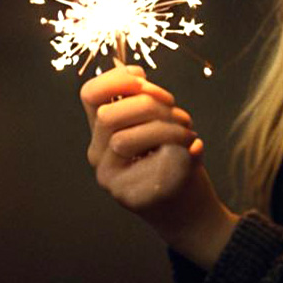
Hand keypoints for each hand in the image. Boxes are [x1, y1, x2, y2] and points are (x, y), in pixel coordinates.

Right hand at [80, 63, 238, 269]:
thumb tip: (129, 69)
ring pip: (126, 139)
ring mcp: (112, 181)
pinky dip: (181, 151)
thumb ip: (141, 99)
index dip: (115, 79)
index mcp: (102, 133)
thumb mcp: (158, 121)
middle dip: (149, 104)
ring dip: (166, 129)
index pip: (90, 95)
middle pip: (109, 115)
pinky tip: (193, 150)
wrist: (190, 212)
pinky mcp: (133, 198)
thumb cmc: (174, 158)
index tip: (143, 76)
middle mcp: (100, 157)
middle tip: (177, 114)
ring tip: (188, 133)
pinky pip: (151, 164)